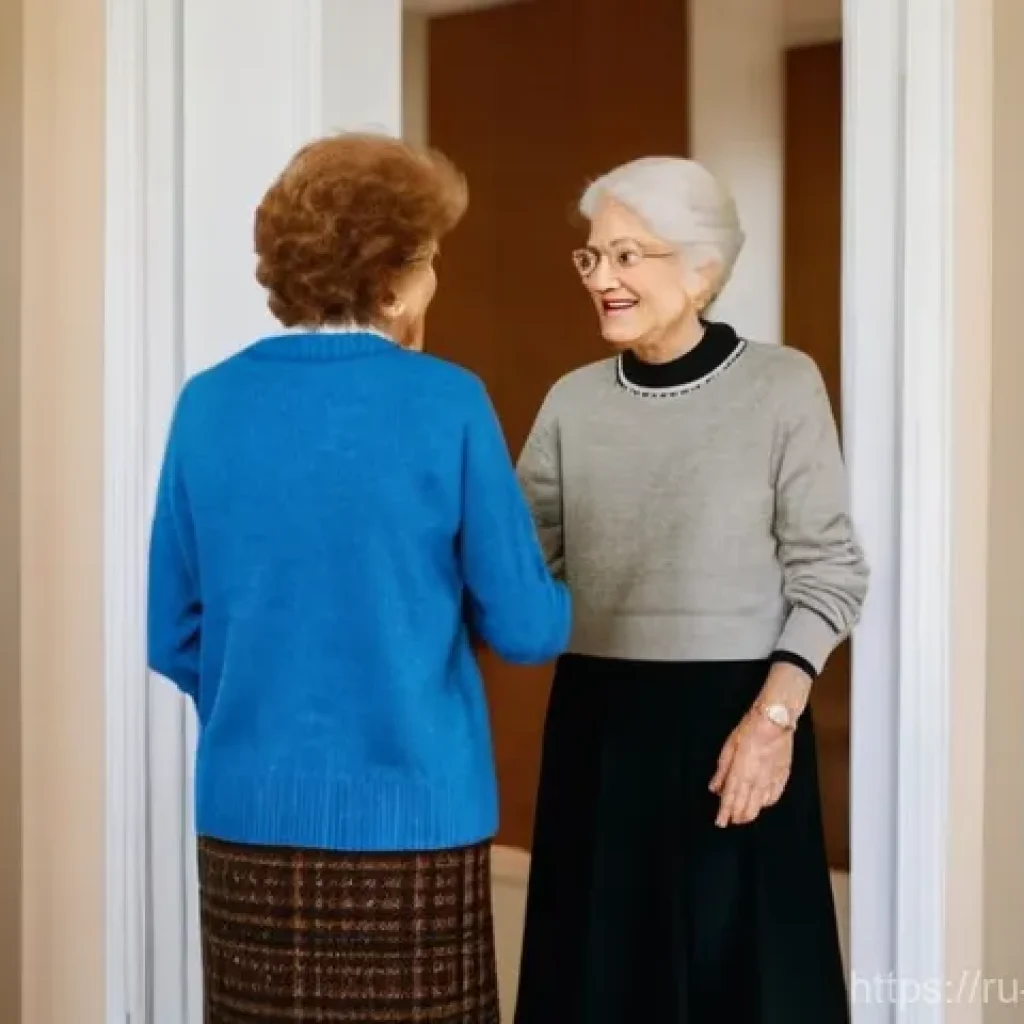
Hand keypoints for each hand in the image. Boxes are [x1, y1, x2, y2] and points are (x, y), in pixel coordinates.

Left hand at [709, 712, 793, 826]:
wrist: (774, 721)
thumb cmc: (748, 730)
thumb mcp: (729, 747)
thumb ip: (722, 770)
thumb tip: (715, 788)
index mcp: (740, 773)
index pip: (731, 798)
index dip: (725, 812)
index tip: (720, 822)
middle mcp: (756, 780)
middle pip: (746, 806)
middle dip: (737, 816)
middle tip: (730, 821)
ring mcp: (771, 780)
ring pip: (760, 805)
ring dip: (750, 813)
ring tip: (743, 817)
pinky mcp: (783, 776)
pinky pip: (774, 796)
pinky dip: (765, 803)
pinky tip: (761, 805)